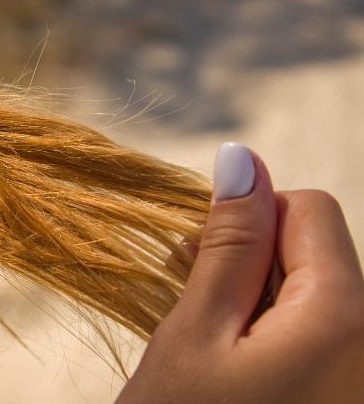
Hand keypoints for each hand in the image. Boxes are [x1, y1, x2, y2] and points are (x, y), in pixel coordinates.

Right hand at [118, 143, 363, 402]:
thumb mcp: (194, 333)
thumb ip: (228, 244)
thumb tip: (242, 159)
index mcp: (344, 317)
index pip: (309, 210)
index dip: (248, 219)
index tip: (198, 257)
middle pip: (319, 253)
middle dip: (252, 261)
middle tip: (192, 300)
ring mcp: (359, 375)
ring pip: (316, 294)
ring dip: (257, 299)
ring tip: (210, 341)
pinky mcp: (343, 392)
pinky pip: (320, 335)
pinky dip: (273, 334)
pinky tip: (234, 365)